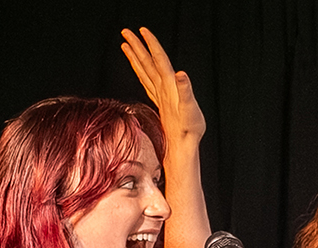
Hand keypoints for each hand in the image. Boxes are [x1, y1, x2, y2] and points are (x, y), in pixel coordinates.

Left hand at [120, 27, 205, 143]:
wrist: (181, 146)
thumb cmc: (189, 129)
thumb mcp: (191, 109)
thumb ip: (185, 90)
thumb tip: (180, 74)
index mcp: (169, 86)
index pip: (159, 60)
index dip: (152, 45)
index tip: (142, 31)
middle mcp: (161, 88)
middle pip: (147, 63)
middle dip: (137, 46)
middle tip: (126, 32)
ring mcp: (159, 95)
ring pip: (144, 72)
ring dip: (135, 57)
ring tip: (126, 45)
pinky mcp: (160, 102)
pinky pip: (146, 82)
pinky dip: (141, 72)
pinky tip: (138, 69)